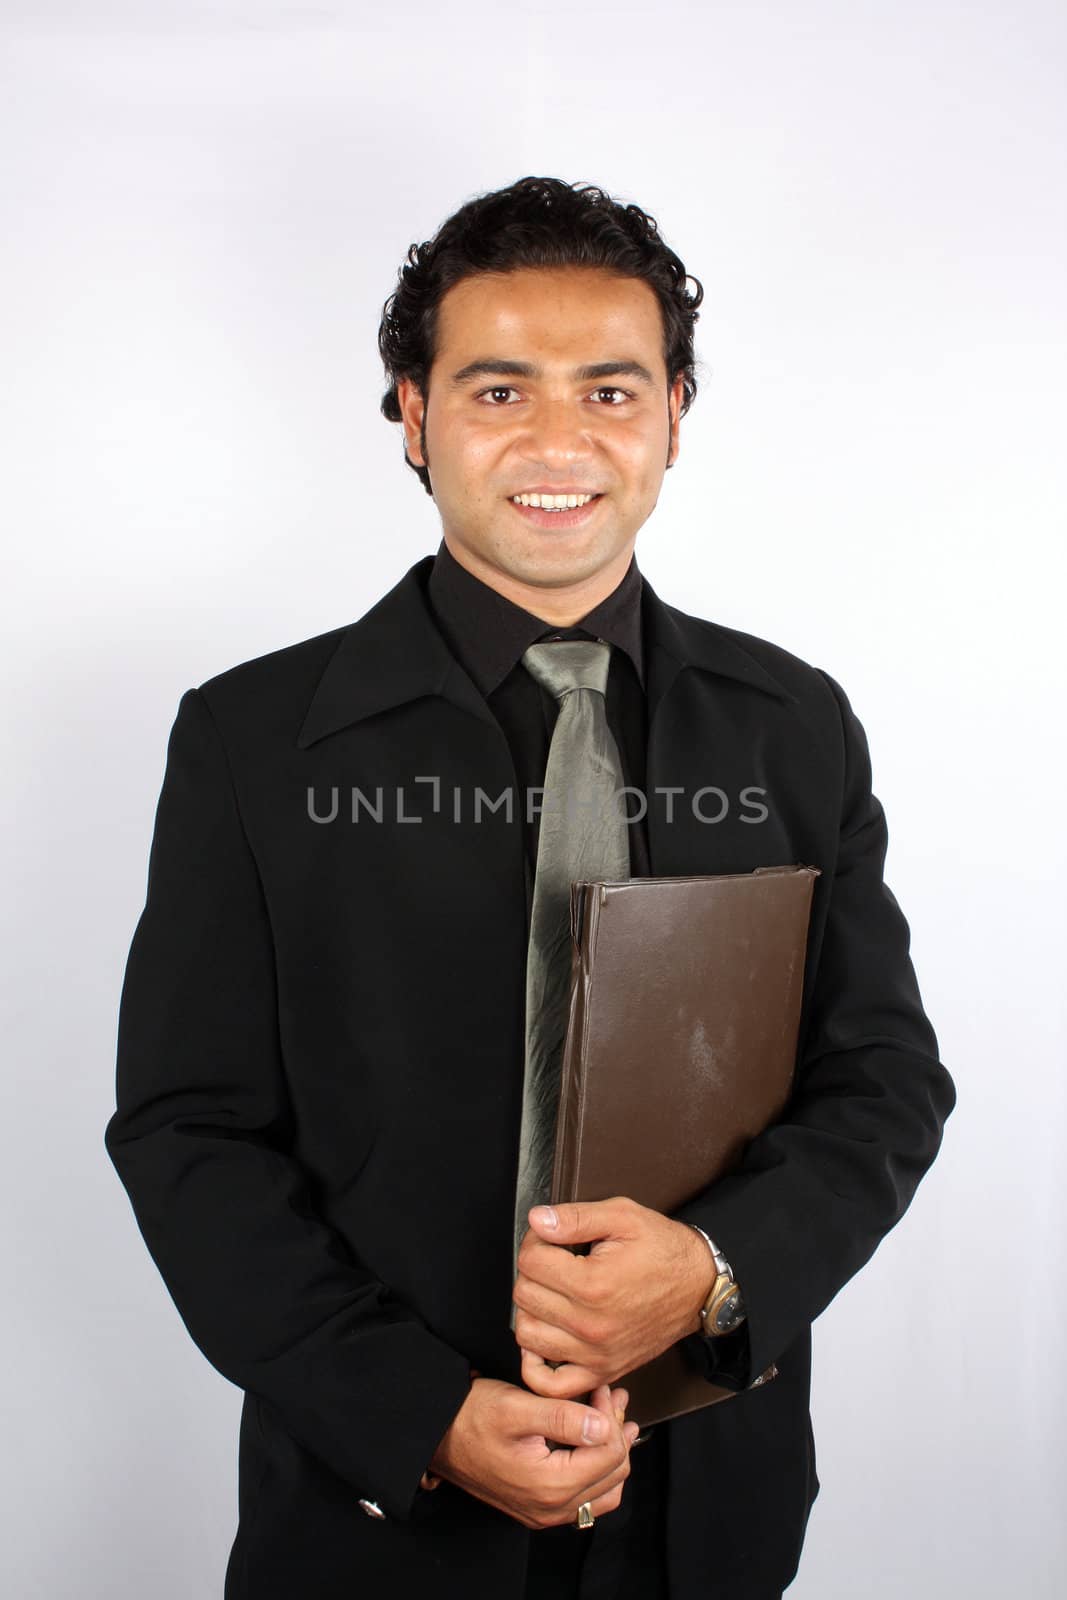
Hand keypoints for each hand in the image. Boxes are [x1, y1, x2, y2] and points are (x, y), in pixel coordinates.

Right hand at [428, 1377, 639, 1528]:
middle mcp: (551, 1508)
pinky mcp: (540, 1508)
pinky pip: (588, 1498)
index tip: (600, 1389)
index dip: (612, 1417)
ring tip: (606, 1415)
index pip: (610, 1454)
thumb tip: (604, 1426)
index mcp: (549, 1485)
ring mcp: (546, 1512)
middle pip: (613, 1472)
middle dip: (615, 1430)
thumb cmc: (470, 1417)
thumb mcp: (516, 1407)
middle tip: (606, 1396)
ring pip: (606, 1488)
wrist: (437, 1435)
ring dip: (611, 1450)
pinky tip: (591, 1441)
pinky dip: (597, 1469)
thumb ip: (563, 1417)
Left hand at [513, 1197, 715, 1399]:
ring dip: (531, 1309)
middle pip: (524, 1296)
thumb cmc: (663, 1250)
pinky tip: (546, 1335)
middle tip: (553, 1260)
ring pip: (528, 1334)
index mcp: (594, 1284)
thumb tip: (537, 1220)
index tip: (550, 1240)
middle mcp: (591, 1325)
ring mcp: (596, 1354)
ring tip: (552, 1292)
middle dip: (533, 1271)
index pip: (530, 1262)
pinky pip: (551, 1383)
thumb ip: (575, 1217)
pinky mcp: (602, 1370)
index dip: (535, 1242)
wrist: (699, 1286)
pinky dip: (537, 1364)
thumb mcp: (623, 1216)